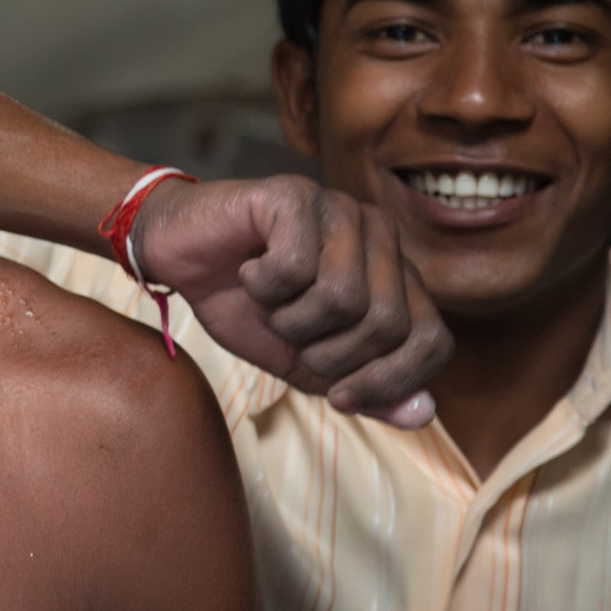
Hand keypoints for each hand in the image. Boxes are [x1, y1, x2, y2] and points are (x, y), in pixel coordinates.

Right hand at [132, 175, 451, 428]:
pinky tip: (248, 269)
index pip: (432, 340)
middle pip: (386, 325)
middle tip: (287, 334)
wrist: (178, 254)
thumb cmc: (242, 303)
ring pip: (343, 298)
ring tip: (267, 300)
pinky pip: (295, 268)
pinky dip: (261, 286)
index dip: (388, 382)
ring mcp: (341, 210)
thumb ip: (363, 388)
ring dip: (289, 319)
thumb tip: (421, 414)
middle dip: (326, 353)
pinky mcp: (296, 195)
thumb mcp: (304, 362)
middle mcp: (379, 235)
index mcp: (394, 274)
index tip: (338, 396)